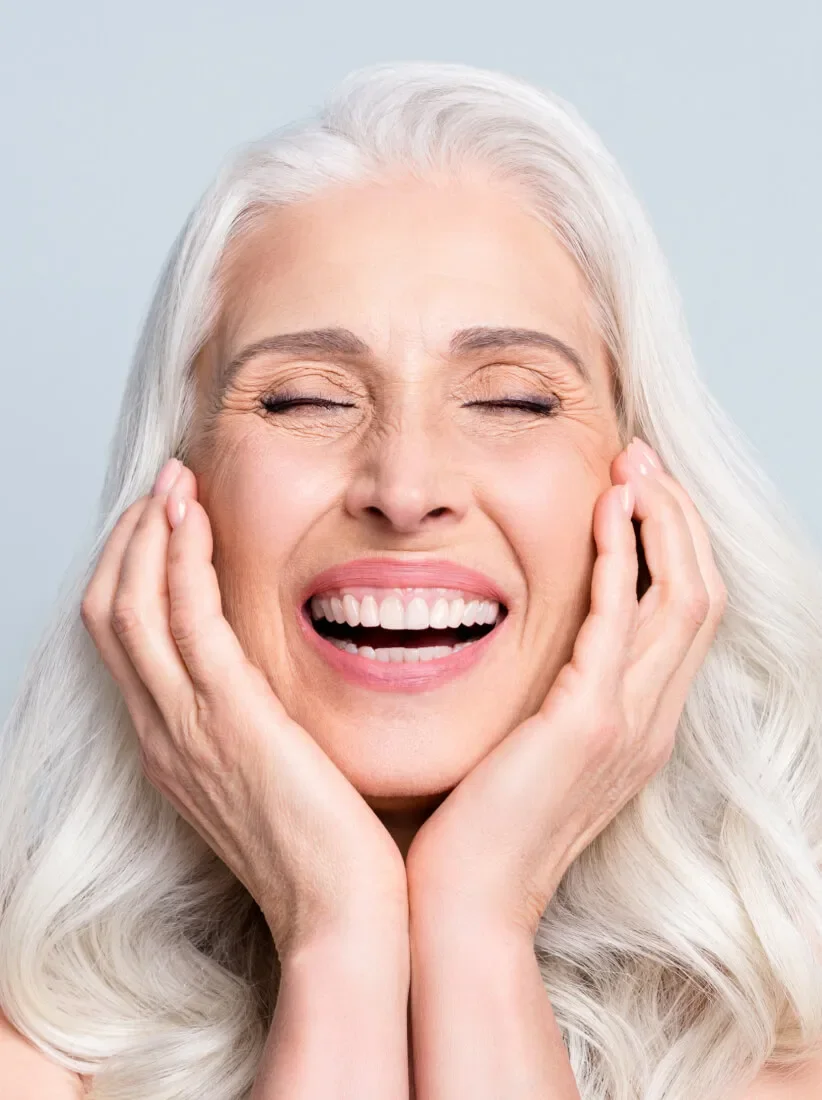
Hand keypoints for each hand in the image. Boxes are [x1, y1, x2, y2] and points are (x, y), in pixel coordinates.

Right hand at [81, 458, 407, 960]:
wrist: (341, 914)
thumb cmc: (324, 849)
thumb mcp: (271, 777)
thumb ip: (254, 726)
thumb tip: (268, 682)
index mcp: (172, 745)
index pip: (125, 641)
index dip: (134, 572)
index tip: (167, 522)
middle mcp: (163, 732)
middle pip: (110, 613)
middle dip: (130, 540)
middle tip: (164, 487)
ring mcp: (186, 727)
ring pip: (132, 607)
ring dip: (148, 534)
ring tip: (173, 483)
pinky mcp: (227, 720)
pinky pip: (184, 621)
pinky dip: (181, 561)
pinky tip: (196, 520)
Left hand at [405, 438, 727, 939]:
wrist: (464, 907)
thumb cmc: (479, 828)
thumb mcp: (528, 749)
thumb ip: (546, 697)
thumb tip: (527, 643)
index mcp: (638, 725)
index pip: (682, 615)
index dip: (671, 545)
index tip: (636, 490)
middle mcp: (650, 721)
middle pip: (700, 593)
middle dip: (678, 517)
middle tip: (641, 458)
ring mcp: (628, 723)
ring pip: (683, 597)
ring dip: (662, 521)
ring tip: (633, 465)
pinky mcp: (589, 723)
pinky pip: (621, 618)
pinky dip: (620, 556)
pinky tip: (605, 509)